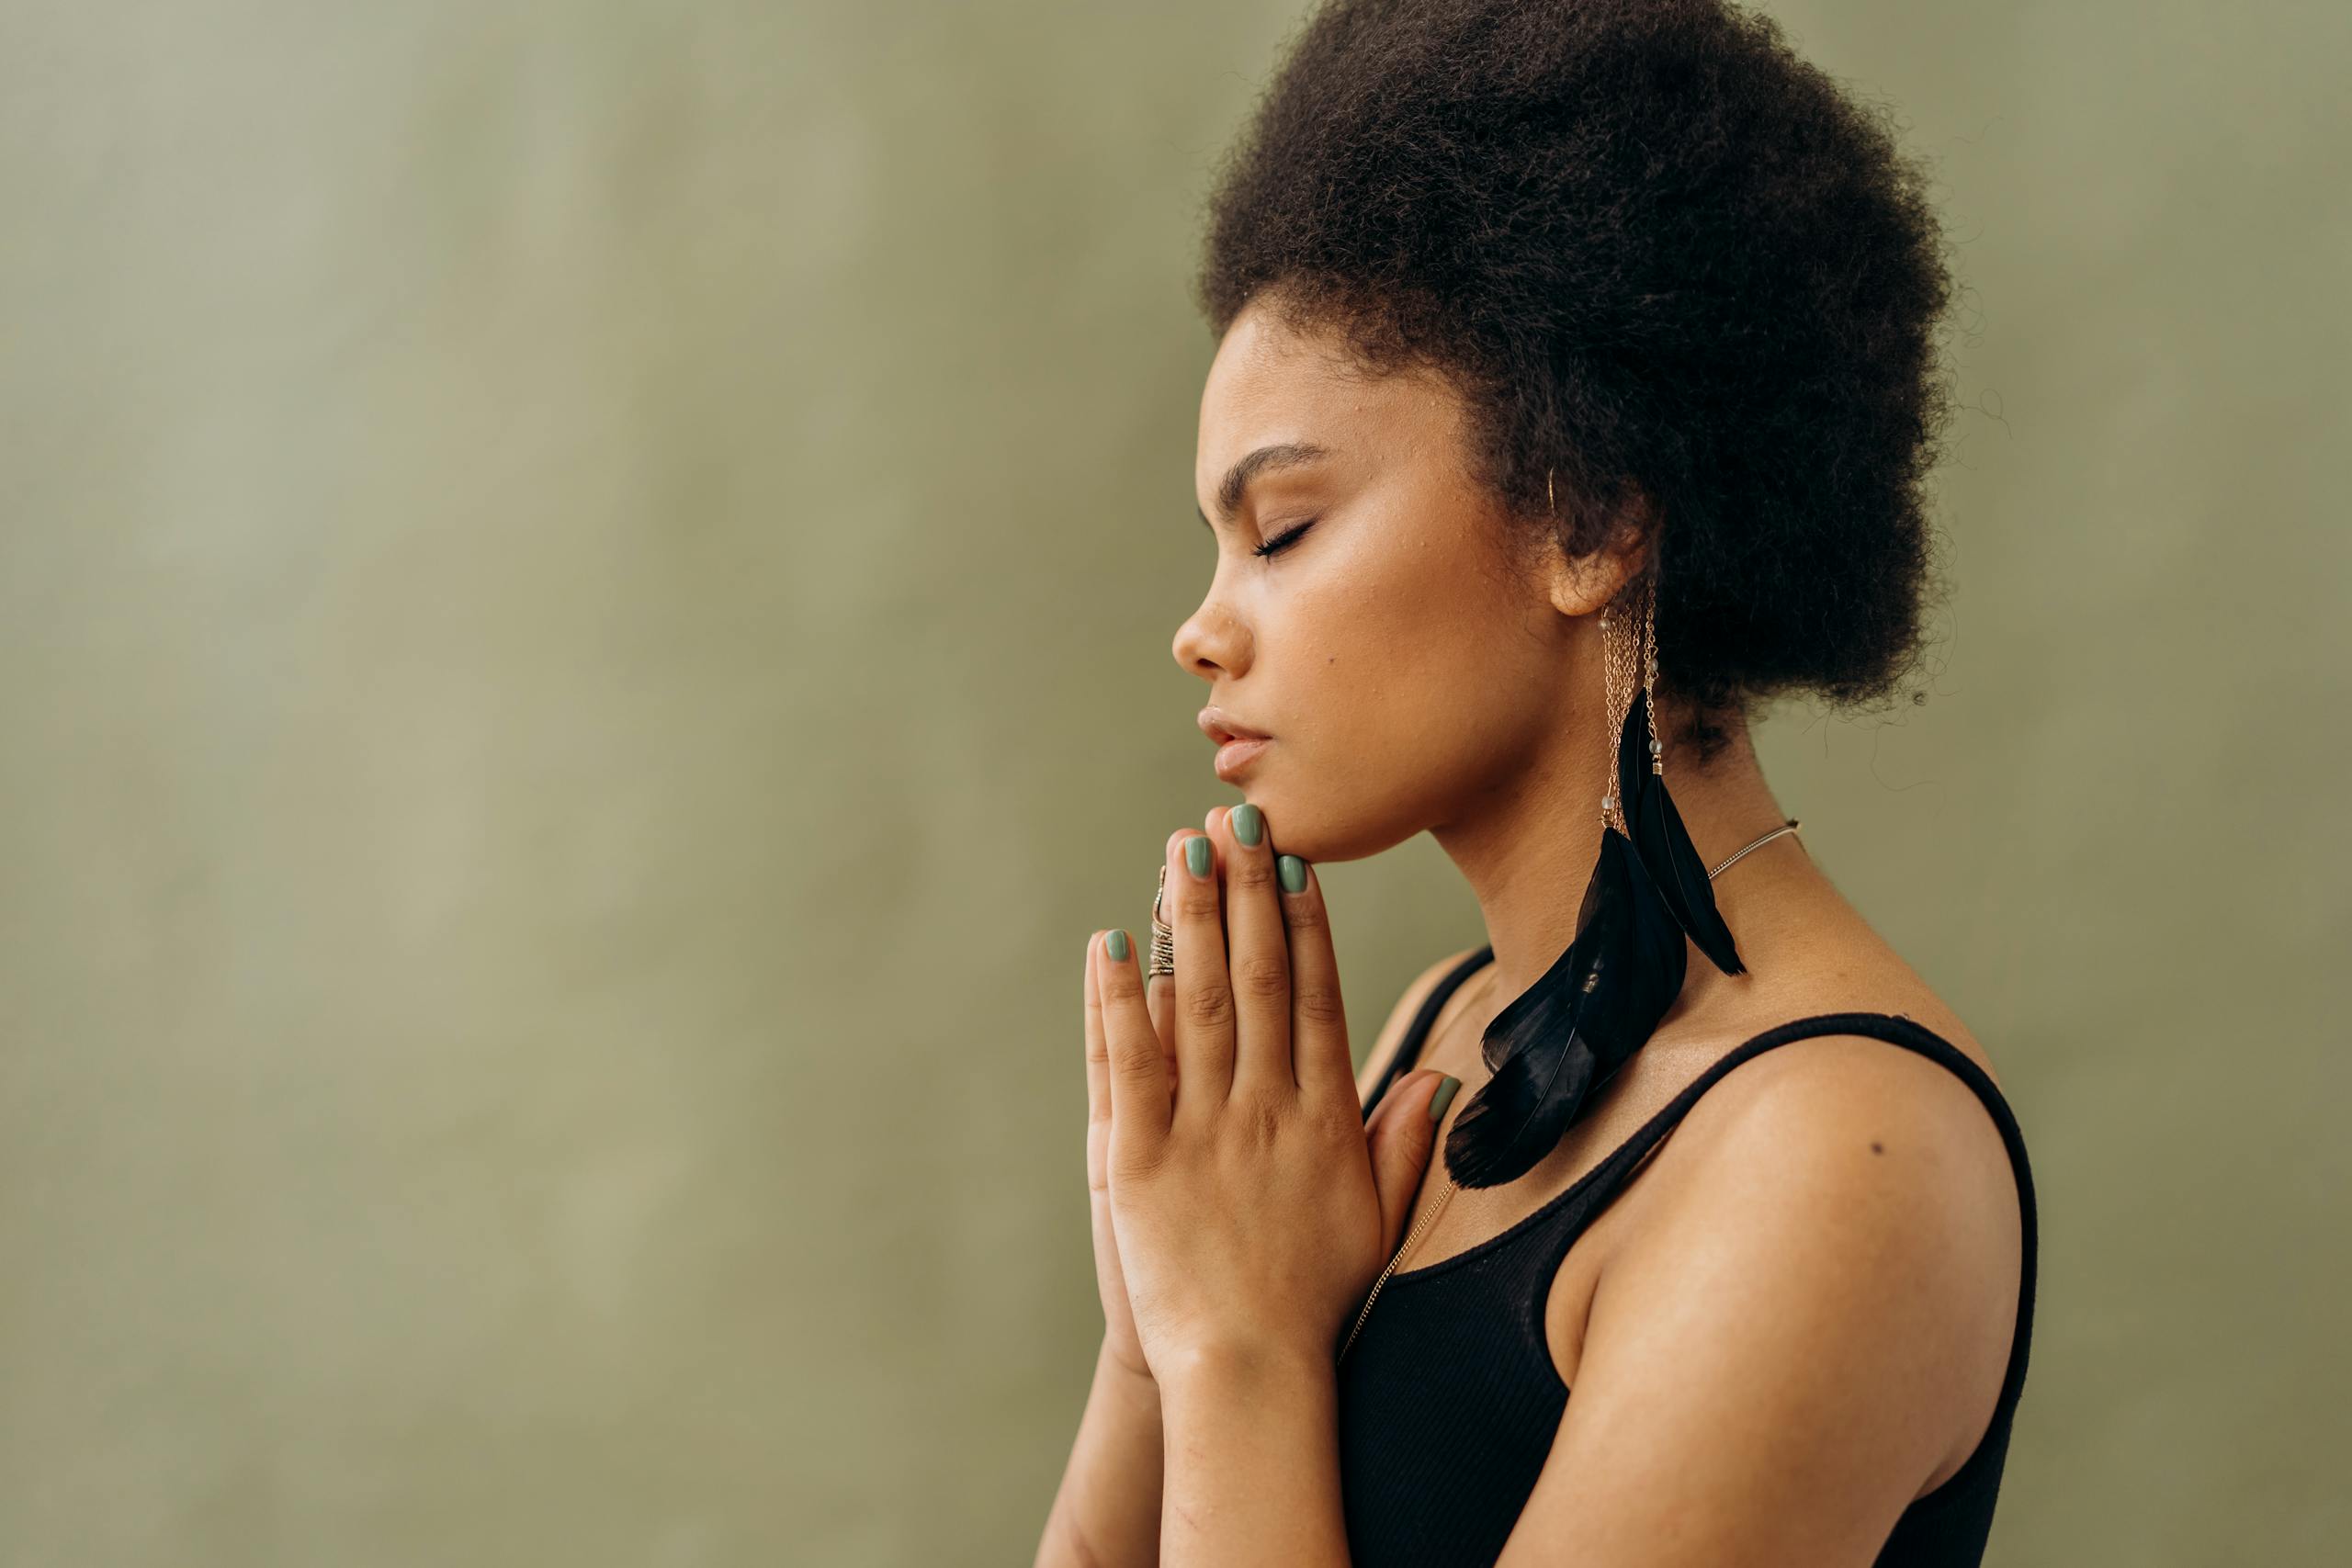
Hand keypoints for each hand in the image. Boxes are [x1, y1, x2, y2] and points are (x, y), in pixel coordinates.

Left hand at [1082, 803, 1452, 1381]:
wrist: (1251, 1374)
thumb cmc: (1316, 1304)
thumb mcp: (1377, 1221)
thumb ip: (1401, 1143)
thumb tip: (1433, 1076)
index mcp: (1324, 1119)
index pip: (1315, 998)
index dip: (1303, 924)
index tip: (1296, 862)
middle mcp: (1267, 1110)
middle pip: (1258, 979)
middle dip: (1247, 891)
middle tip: (1238, 817)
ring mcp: (1202, 1131)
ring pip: (1196, 1002)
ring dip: (1188, 920)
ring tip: (1180, 851)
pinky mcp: (1139, 1160)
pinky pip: (1129, 1063)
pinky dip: (1120, 1001)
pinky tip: (1110, 945)